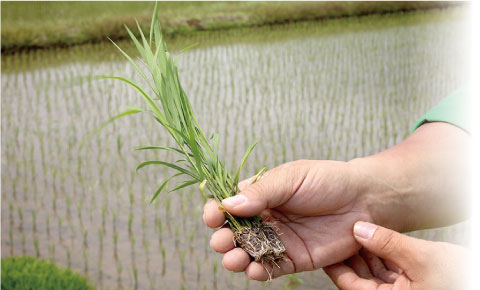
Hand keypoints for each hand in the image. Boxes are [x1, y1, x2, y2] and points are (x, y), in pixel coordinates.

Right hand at [203, 160, 371, 280]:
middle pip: (233, 232)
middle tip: (222, 242)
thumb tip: (228, 204)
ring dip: (235, 258)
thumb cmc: (327, 180)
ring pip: (248, 253)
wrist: (364, 200)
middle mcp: (265, 218)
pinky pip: (270, 268)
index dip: (216, 211)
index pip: (230, 204)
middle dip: (222, 239)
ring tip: (234, 259)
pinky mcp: (293, 257)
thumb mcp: (291, 177)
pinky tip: (254, 270)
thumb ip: (261, 192)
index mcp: (260, 195)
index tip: (212, 216)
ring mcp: (278, 239)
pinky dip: (258, 272)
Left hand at [324, 221, 468, 289]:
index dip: (336, 263)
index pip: (350, 284)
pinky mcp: (410, 285)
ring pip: (373, 272)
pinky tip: (374, 237)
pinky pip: (388, 269)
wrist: (479, 279)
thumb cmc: (459, 279)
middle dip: (351, 255)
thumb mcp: (423, 258)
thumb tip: (359, 229)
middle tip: (336, 231)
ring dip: (366, 252)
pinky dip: (381, 254)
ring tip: (354, 230)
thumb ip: (389, 244)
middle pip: (359, 277)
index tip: (325, 243)